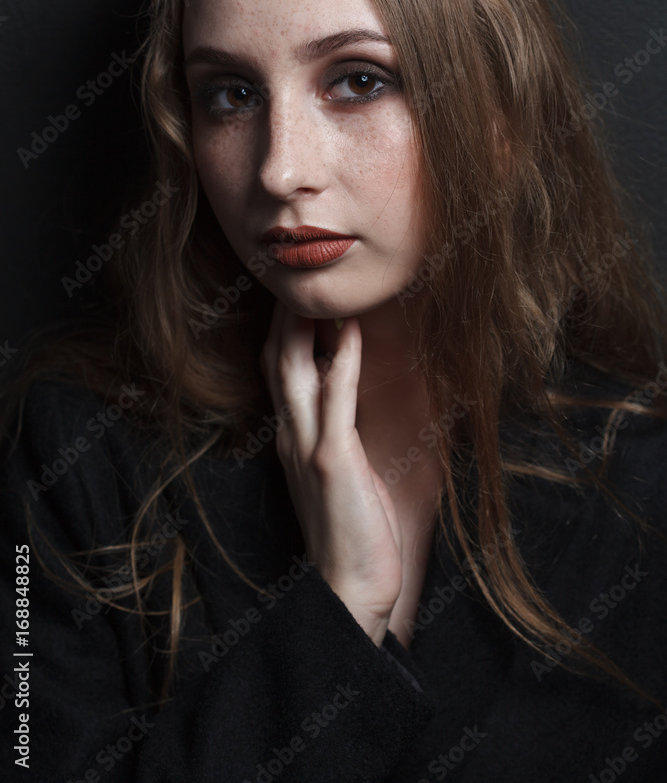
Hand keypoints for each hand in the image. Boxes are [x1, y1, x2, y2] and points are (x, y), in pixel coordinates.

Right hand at [259, 300, 402, 646]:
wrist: (350, 588)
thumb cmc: (352, 532)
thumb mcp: (339, 475)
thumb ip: (333, 436)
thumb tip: (345, 399)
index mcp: (293, 439)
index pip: (279, 373)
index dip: (283, 331)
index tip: (294, 295)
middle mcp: (291, 436)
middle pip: (278, 361)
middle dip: (284, 316)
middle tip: (294, 276)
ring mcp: (308, 446)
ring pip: (296, 371)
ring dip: (305, 325)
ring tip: (314, 286)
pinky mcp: (332, 459)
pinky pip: (336, 398)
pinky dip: (343, 358)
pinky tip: (351, 329)